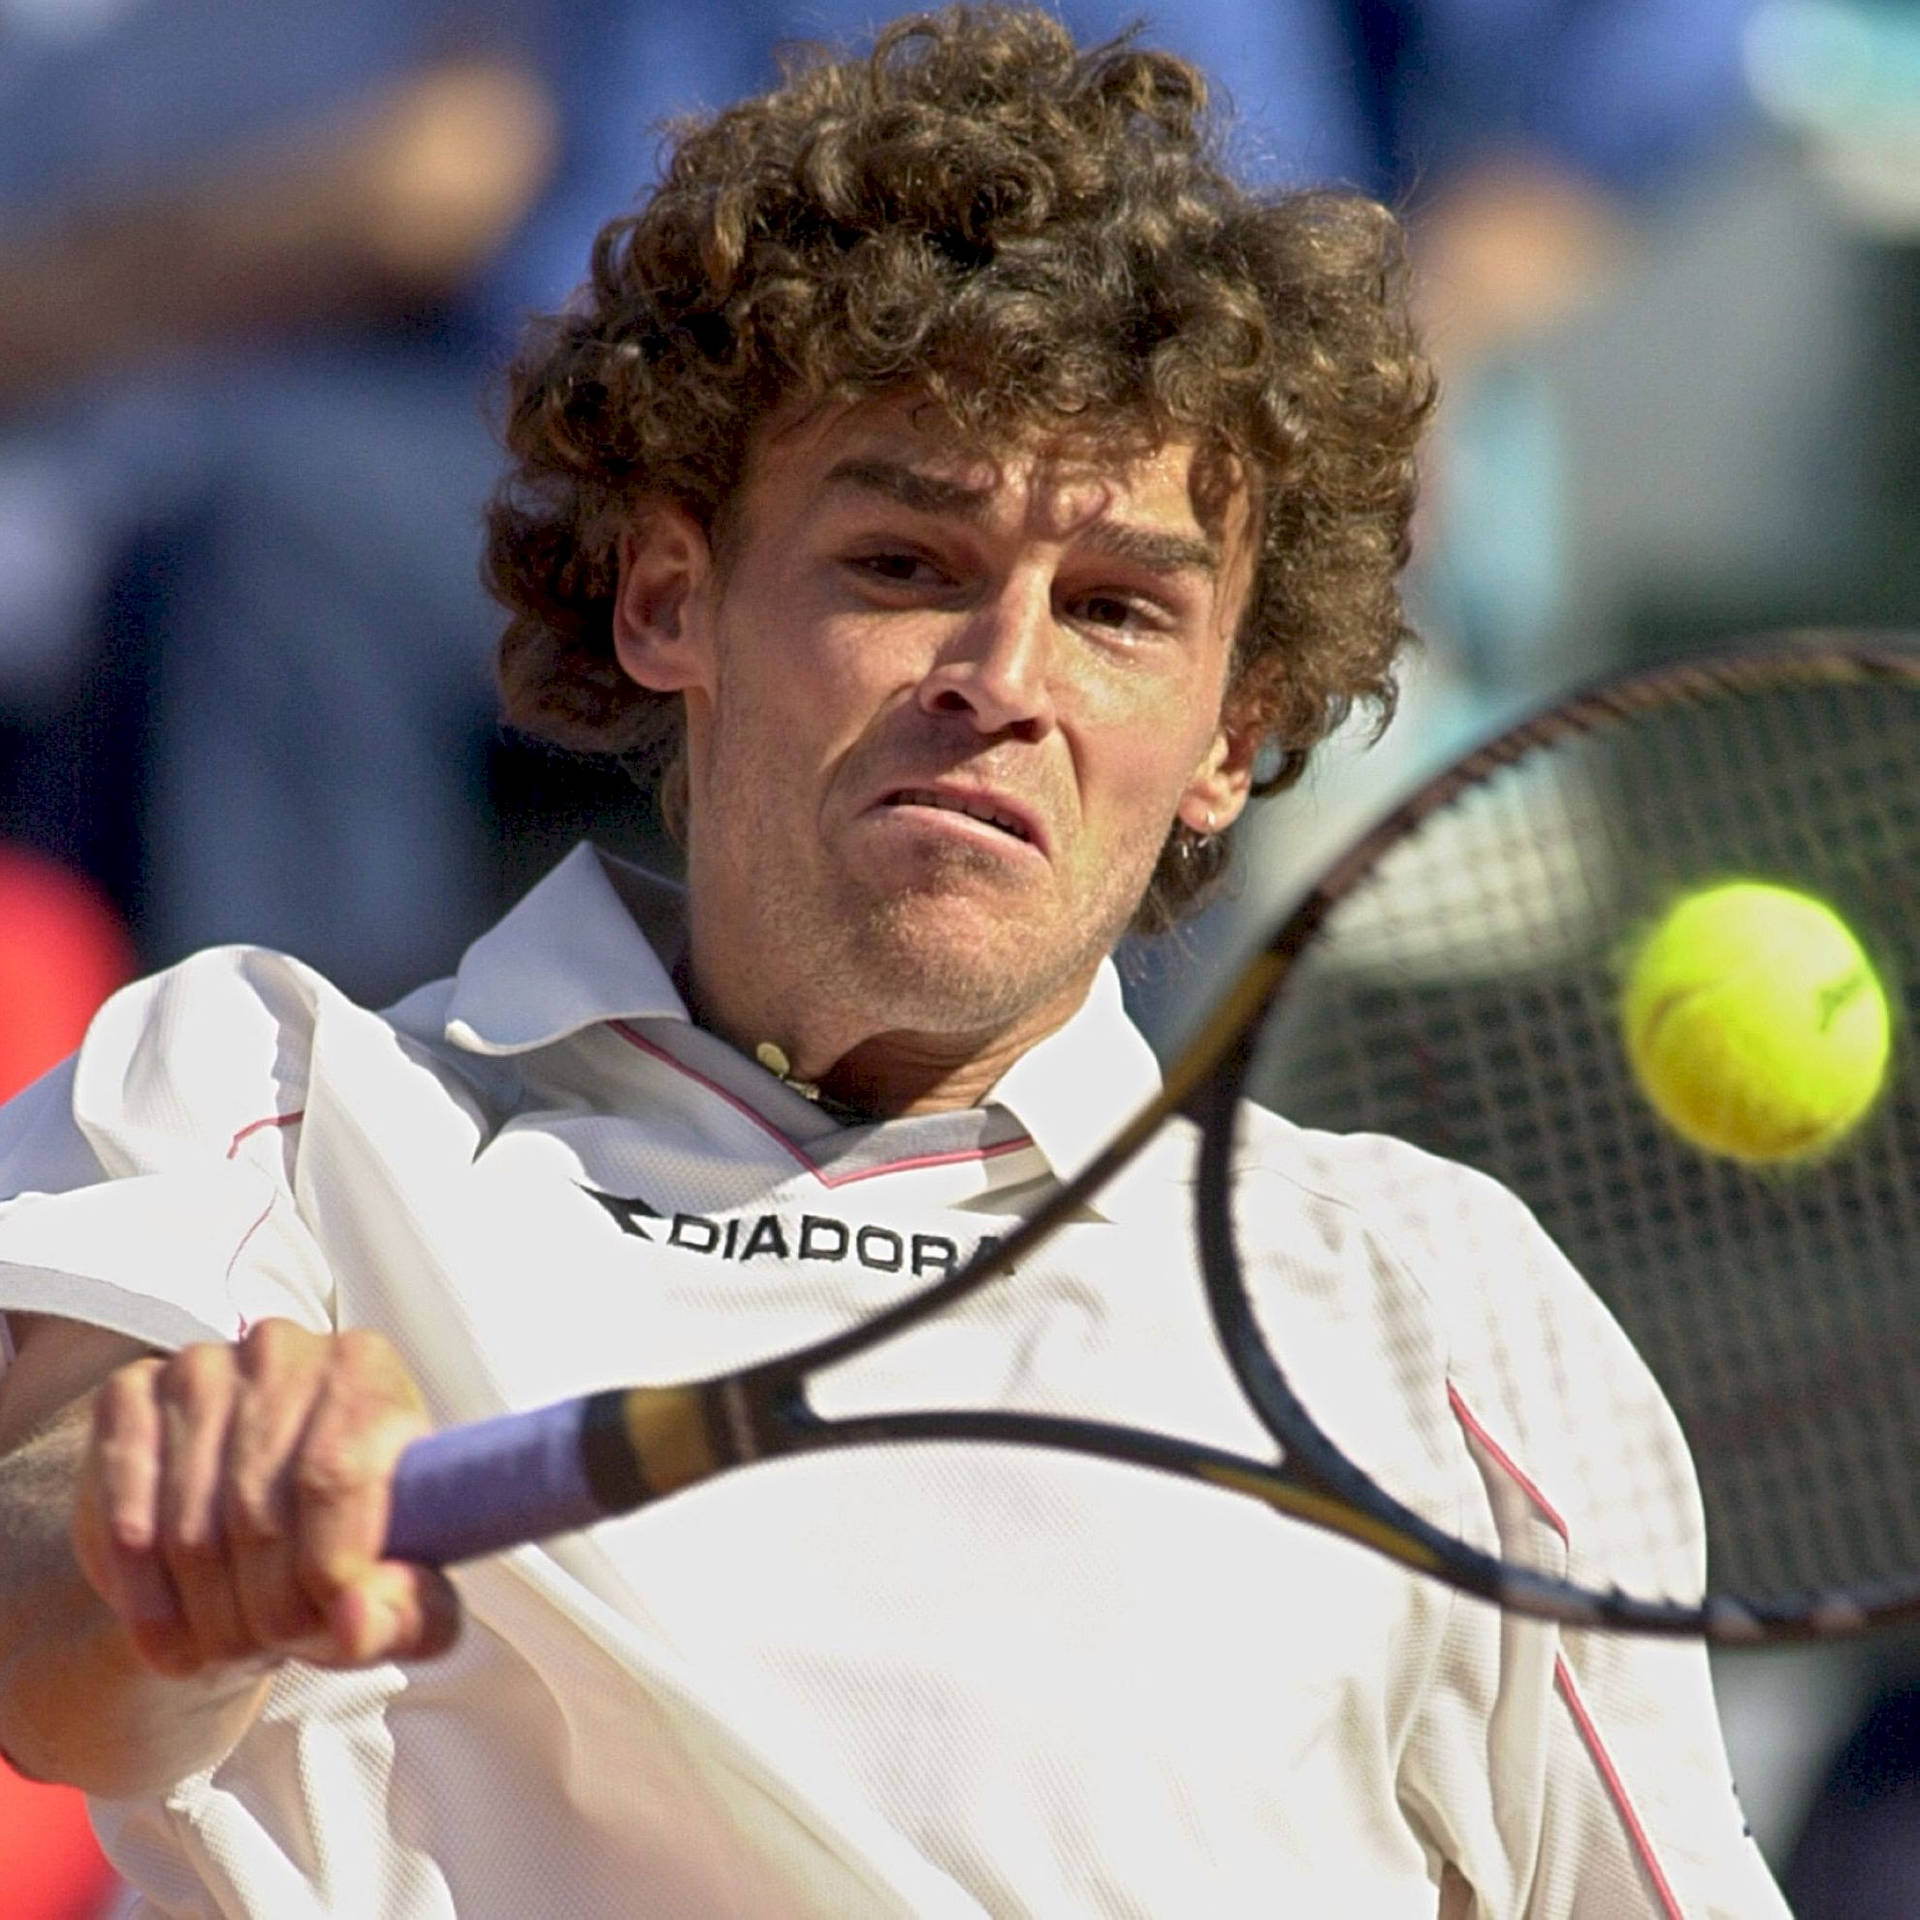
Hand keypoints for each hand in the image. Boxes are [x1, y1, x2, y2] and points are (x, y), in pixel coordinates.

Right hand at [70, 1320, 459, 1677]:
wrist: (260, 1521)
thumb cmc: (349, 1542)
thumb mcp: (404, 1585)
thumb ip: (411, 1613)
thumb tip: (357, 1624)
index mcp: (365, 1368)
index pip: (334, 1477)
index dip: (331, 1576)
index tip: (336, 1637)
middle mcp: (279, 1350)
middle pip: (257, 1512)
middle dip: (267, 1612)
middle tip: (276, 1651)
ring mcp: (197, 1369)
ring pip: (188, 1529)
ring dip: (206, 1618)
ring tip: (231, 1650)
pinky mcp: (127, 1399)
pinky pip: (122, 1521)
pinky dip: (144, 1600)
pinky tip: (171, 1637)